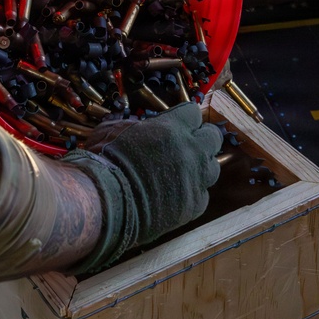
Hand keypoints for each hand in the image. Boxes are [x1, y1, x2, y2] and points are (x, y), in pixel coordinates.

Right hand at [62, 101, 222, 273]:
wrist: (105, 201)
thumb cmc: (104, 162)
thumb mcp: (114, 130)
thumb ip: (136, 125)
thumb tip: (142, 126)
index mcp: (172, 129)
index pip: (193, 113)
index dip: (184, 118)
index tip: (176, 124)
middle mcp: (190, 152)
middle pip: (213, 137)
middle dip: (201, 138)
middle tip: (186, 146)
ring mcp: (195, 179)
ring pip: (212, 168)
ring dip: (199, 167)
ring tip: (181, 173)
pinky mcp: (194, 205)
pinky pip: (201, 195)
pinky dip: (190, 193)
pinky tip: (174, 195)